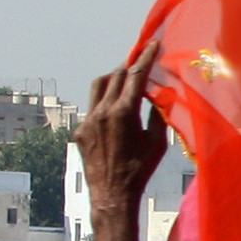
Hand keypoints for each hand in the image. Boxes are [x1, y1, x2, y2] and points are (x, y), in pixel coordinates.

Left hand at [76, 38, 167, 216]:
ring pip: (98, 87)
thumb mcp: (157, 142)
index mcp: (123, 113)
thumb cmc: (140, 170)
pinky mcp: (80, 130)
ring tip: (125, 81)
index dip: (145, 58)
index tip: (152, 45)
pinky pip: (92, 106)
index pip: (135, 76)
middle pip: (114, 75)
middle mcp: (102, 112)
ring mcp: (88, 120)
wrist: (112, 194)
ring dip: (113, 79)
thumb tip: (160, 95)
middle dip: (128, 66)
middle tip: (140, 61)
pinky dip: (106, 101)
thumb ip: (156, 114)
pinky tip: (116, 110)